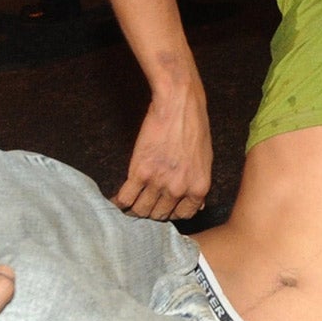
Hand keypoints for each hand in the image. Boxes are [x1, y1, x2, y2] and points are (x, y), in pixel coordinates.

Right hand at [114, 86, 211, 221]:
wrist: (178, 105)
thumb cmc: (194, 127)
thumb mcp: (205, 160)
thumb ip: (198, 185)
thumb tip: (198, 205)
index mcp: (198, 188)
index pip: (183, 215)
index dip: (172, 213)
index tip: (164, 208)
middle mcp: (179, 190)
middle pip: (160, 215)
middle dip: (152, 211)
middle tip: (144, 205)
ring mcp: (158, 182)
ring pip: (141, 209)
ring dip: (134, 209)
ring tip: (129, 205)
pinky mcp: (139, 172)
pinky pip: (126, 197)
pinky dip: (119, 202)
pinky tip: (116, 201)